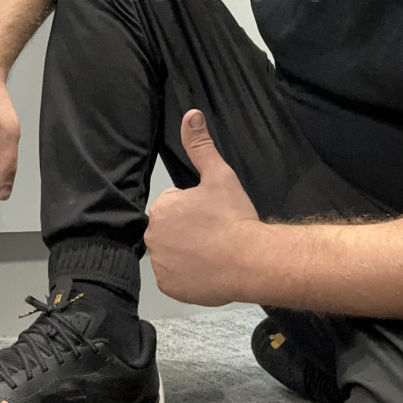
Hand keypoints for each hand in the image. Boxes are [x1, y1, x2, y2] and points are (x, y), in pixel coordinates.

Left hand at [144, 109, 262, 304]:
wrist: (249, 260)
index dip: (194, 208)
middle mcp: (153, 237)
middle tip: (214, 233)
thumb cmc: (233, 217)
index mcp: (162, 208)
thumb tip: (190, 115)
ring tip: (213, 252)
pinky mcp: (170, 288)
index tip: (212, 215)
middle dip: (187, 230)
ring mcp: (160, 265)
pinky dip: (188, 276)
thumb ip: (200, 146)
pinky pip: (175, 278)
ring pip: (172, 254)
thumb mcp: (219, 175)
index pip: (174, 204)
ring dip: (187, 253)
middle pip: (170, 229)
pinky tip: (207, 270)